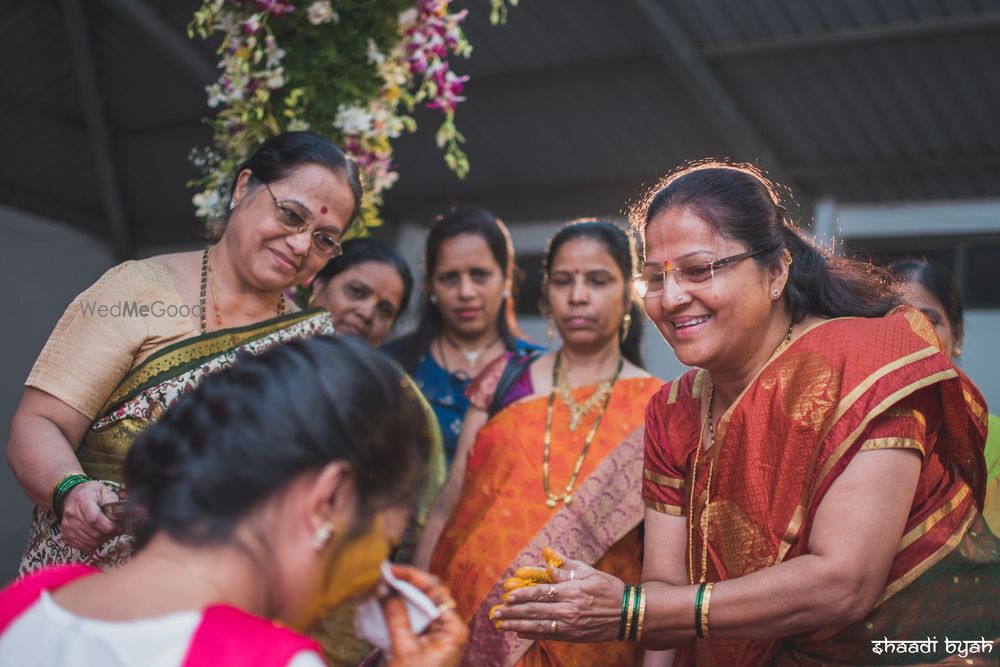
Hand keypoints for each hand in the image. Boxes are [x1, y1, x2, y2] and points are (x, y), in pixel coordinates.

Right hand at [59, 481, 122, 551]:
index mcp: (82, 500)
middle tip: (116, 529)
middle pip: (94, 533)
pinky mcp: (65, 534)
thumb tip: (128, 512)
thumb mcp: (105, 491)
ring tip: (108, 532)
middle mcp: (72, 514)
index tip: (119, 525)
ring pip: (89, 541)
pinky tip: (98, 537)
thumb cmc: (90, 493)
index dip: (110, 526)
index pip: (95, 520)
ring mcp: (67, 525)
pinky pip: (81, 546)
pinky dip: (92, 545)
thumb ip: (114, 503)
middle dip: (109, 533)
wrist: (71, 495)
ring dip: (102, 540)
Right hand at [383, 565, 466, 666]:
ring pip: (421, 605)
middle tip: (384, 574)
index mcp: (453, 628)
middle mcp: (449, 627)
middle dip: (406, 583)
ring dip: (401, 594)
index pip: (436, 591)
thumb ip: (396, 617)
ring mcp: (438, 634)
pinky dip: (400, 609)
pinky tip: (385, 603)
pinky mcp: (426, 641)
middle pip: (429, 594)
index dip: (413, 577)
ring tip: (382, 584)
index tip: (392, 570)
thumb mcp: (404, 649)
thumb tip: (387, 589)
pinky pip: (415, 618)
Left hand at [493, 554, 622, 642]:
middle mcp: (568, 610)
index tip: (508, 596)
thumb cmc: (608, 588)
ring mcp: (570, 625)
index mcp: (572, 591)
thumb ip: (564, 567)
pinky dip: (532, 634)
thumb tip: (546, 556)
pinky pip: (548, 635)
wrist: (628, 614)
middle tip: (495, 613)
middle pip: (535, 611)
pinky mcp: (573, 636)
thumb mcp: (588, 572)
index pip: (541, 593)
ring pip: (538, 626)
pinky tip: (519, 633)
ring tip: (501, 624)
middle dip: (513, 612)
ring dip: (517, 625)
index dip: (523, 595)